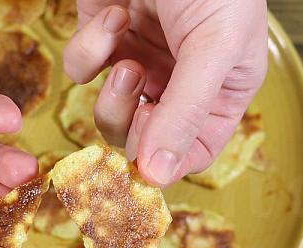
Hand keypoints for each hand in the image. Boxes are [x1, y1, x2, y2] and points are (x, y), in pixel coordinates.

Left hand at [64, 0, 267, 186]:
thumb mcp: (215, 45)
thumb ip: (186, 112)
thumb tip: (158, 175)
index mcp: (218, 93)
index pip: (192, 152)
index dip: (166, 162)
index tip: (143, 162)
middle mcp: (177, 84)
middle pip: (143, 140)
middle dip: (131, 121)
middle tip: (134, 86)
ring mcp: (138, 62)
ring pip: (110, 114)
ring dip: (112, 90)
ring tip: (126, 56)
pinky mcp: (104, 40)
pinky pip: (84, 68)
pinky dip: (91, 45)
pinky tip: (114, 15)